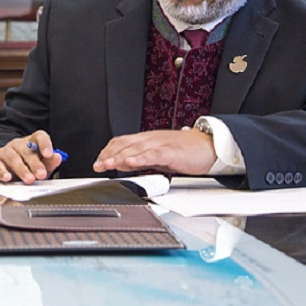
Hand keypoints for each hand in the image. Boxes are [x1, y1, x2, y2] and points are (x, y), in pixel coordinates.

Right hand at [0, 130, 64, 183]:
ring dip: (22, 169)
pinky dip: (2, 171)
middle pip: (27, 150)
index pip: (39, 136)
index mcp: (32, 143)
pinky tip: (7, 178)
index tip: (49, 154)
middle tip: (41, 175)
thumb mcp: (40, 167)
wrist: (5, 174)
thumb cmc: (27, 169)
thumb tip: (58, 157)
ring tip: (29, 180)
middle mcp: (18, 145)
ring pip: (13, 157)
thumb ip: (49, 163)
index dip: (45, 144)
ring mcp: (5, 152)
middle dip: (35, 163)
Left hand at [92, 129, 215, 175]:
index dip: (107, 152)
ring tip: (107, 164)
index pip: (121, 142)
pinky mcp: (171, 152)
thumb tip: (123, 164)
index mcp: (146, 140)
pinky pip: (153, 154)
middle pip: (125, 145)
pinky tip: (130, 162)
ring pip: (135, 149)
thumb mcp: (158, 156)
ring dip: (119, 157)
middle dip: (109, 156)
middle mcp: (150, 139)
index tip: (97, 162)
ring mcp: (160, 144)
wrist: (208, 146)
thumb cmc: (184, 151)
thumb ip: (140, 159)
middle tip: (97, 166)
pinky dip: (140, 158)